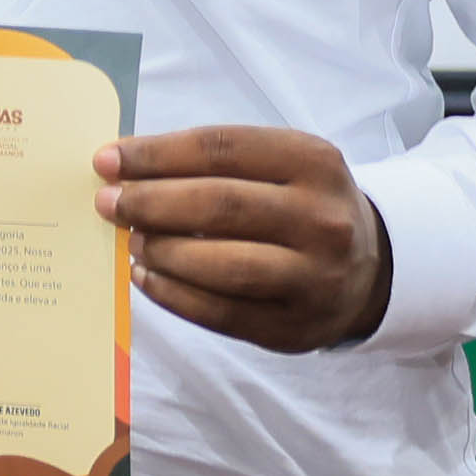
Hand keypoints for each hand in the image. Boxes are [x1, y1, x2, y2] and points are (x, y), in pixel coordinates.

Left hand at [94, 125, 394, 352]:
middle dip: (150, 202)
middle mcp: (321, 218)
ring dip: (161, 250)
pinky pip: (219, 312)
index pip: (221, 149)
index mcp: (314, 162)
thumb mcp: (278, 167)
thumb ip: (212, 163)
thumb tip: (123, 169)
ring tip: (131, 240)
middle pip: (218, 205)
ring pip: (221, 265)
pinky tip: (145, 275)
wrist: (367, 269)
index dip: (156, 153)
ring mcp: (313, 277)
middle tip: (108, 202)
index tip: (107, 159)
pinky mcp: (294, 326)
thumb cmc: (299, 205)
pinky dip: (171, 293)